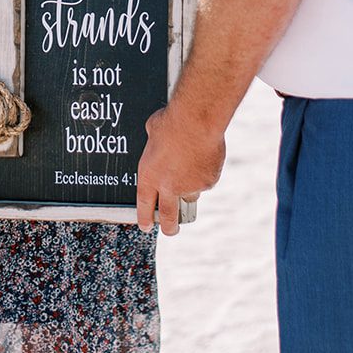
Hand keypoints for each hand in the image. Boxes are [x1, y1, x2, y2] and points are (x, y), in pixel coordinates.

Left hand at [136, 97, 225, 234]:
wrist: (196, 121)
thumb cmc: (171, 122)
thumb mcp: (152, 132)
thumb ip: (154, 144)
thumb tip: (156, 138)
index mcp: (150, 176)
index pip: (144, 205)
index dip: (144, 218)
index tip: (146, 226)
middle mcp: (169, 186)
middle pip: (168, 216)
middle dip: (169, 227)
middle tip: (170, 230)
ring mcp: (190, 186)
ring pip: (190, 195)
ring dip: (190, 188)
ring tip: (190, 164)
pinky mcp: (208, 182)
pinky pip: (206, 181)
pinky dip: (205, 172)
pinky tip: (204, 155)